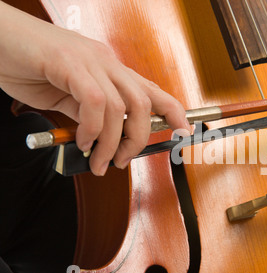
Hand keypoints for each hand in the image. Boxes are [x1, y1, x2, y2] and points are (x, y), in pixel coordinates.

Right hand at [0, 2, 189, 175]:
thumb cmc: (25, 63)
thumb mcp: (64, 95)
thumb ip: (87, 112)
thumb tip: (104, 136)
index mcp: (109, 68)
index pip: (152, 90)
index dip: (174, 111)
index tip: (184, 131)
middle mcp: (106, 61)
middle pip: (143, 103)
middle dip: (138, 139)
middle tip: (122, 161)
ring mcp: (89, 60)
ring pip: (122, 107)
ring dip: (112, 143)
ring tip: (100, 161)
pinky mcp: (69, 63)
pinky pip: (95, 103)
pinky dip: (93, 129)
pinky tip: (82, 141)